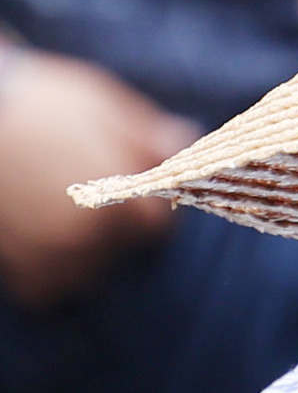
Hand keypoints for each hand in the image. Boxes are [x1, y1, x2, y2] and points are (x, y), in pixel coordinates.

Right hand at [0, 52, 196, 309]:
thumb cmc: (38, 103)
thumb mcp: (103, 107)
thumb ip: (148, 136)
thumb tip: (185, 145)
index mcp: (114, 201)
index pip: (157, 225)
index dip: (150, 201)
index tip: (137, 185)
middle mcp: (82, 238)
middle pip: (123, 250)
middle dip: (119, 225)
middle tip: (96, 190)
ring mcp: (44, 255)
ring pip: (88, 273)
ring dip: (87, 252)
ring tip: (69, 214)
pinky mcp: (15, 263)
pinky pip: (46, 289)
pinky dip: (51, 271)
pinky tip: (45, 238)